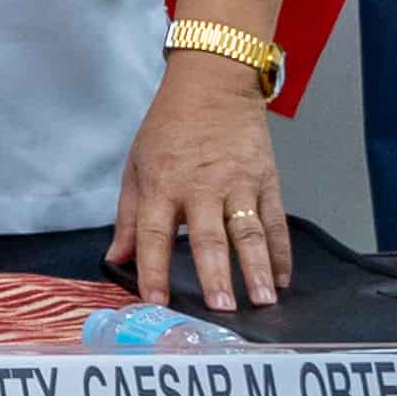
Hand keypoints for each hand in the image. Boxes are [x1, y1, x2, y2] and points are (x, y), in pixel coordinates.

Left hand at [112, 57, 293, 312]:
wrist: (213, 86)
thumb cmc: (168, 128)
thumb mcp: (135, 165)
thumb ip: (127, 217)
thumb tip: (115, 258)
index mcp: (161, 185)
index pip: (153, 234)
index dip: (152, 269)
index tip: (156, 300)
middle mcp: (200, 187)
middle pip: (208, 237)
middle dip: (214, 275)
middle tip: (221, 309)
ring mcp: (237, 184)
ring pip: (249, 232)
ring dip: (256, 269)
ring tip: (262, 301)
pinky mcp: (266, 180)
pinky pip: (275, 221)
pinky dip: (280, 252)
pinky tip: (281, 279)